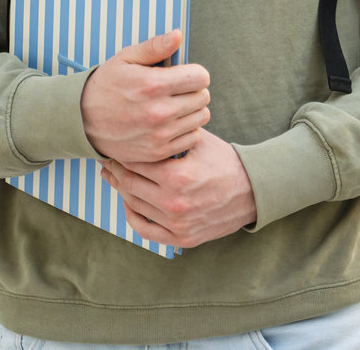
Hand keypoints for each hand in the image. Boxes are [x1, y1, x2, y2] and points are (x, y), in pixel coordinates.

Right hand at [81, 30, 210, 163]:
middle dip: (195, 90)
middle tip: (179, 91)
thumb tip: (178, 34)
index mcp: (153, 85)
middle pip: (203, 98)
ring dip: (192, 111)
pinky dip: (187, 130)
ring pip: (201, 118)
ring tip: (176, 106)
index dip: (196, 73)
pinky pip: (192, 138)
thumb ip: (155, 47)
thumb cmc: (106, 85)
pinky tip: (172, 123)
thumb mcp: (126, 59)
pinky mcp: (157, 152)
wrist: (81, 121)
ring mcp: (159, 135)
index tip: (185, 75)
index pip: (201, 77)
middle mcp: (159, 111)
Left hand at [101, 128, 255, 248]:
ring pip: (134, 206)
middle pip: (130, 185)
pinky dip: (132, 217)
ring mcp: (177, 224)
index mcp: (178, 176)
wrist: (252, 191)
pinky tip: (128, 204)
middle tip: (106, 160)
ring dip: (121, 190)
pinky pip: (146, 231)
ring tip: (114, 177)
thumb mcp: (201, 141)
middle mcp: (175, 203)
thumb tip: (143, 121)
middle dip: (115, 171)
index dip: (121, 153)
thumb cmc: (226, 162)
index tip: (112, 146)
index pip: (136, 163)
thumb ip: (173, 133)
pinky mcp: (182, 238)